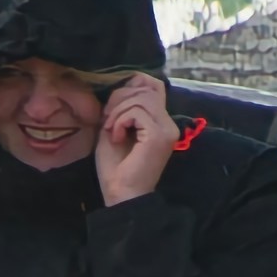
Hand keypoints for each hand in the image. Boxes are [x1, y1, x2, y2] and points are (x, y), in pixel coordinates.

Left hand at [94, 73, 181, 203]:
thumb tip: (126, 81)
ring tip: (112, 131)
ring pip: (140, 98)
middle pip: (146, 88)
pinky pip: (137, 111)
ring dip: (117, 112)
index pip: (154, 85)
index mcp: (160, 121)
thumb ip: (123, 106)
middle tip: (108, 121)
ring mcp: (166, 129)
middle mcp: (168, 123)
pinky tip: (116, 137)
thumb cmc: (116, 168)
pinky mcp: (159, 135)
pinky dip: (119, 121)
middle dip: (119, 98)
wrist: (120, 195)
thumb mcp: (115, 128)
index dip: (131, 86)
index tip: (114, 107)